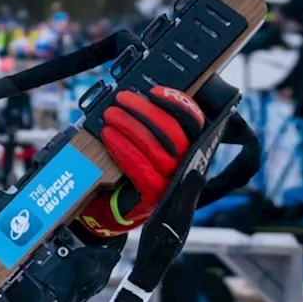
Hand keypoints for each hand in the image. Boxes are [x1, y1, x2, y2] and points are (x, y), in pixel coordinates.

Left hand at [77, 87, 205, 237]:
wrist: (112, 209)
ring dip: (130, 126)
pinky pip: (141, 168)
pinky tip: (109, 136)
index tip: (155, 92)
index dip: (178, 104)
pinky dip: (123, 149)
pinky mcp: (153, 196)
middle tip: (122, 99)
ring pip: (156, 148)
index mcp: (187, 148)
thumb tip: (133, 97)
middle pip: (174, 133)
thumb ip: (144, 125)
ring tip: (111, 115)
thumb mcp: (139, 145)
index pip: (193, 122)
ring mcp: (170, 183)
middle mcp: (184, 166)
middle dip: (145, 110)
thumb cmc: (127, 171)